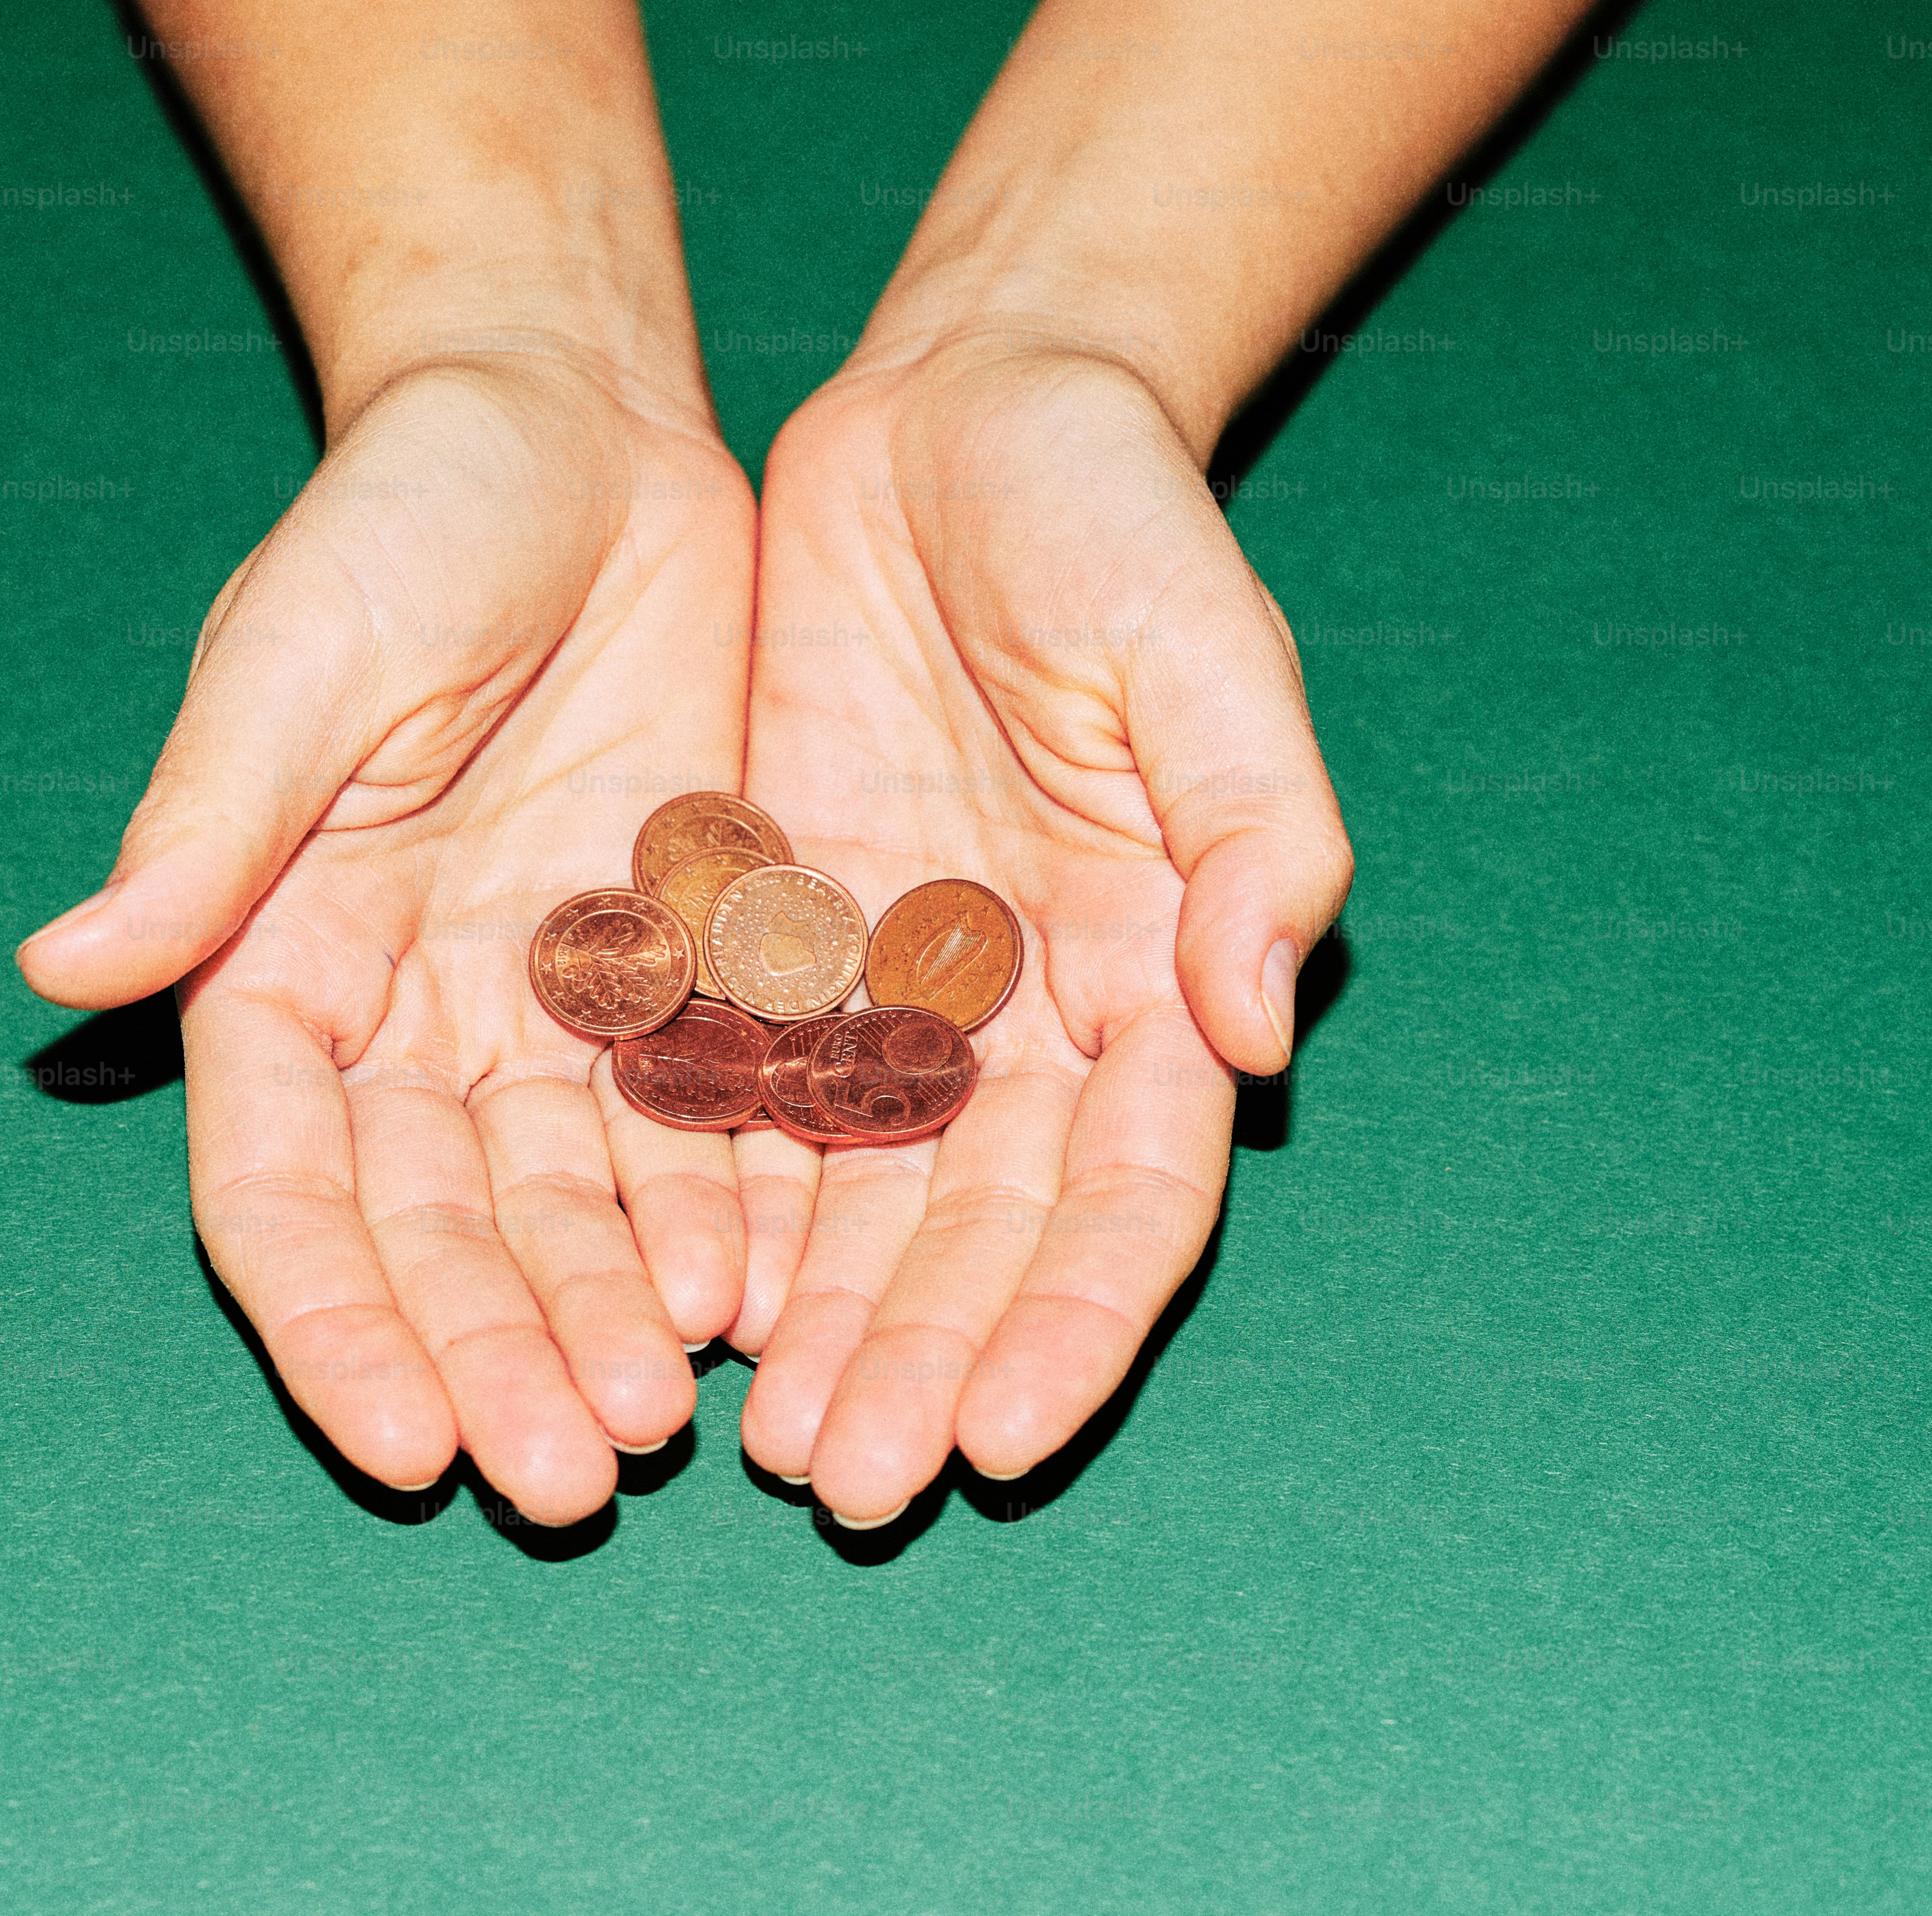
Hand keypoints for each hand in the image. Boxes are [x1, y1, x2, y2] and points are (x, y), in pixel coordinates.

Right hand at [18, 350, 756, 1524]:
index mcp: (291, 961)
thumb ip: (210, 823)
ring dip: (617, 1317)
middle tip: (575, 1477)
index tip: (399, 1441)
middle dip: (501, 1353)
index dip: (336, 1318)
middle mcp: (424, 1014)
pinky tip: (770, 1297)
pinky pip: (711, 1114)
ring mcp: (563, 1002)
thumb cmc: (406, 518)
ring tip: (672, 1425)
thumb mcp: (302, 654)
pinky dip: (731, 1208)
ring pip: (581, 1202)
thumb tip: (62, 966)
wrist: (579, 437)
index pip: (292, 1187)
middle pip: (448, 1230)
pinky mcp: (691, 963)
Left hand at [729, 332, 1353, 1524]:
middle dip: (926, 1358)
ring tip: (763, 1447)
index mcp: (1153, 968)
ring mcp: (897, 984)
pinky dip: (720, 1202)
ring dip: (821, 1326)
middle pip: (982, 1230)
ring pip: (862, 1198)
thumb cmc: (1118, 520)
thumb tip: (1256, 1028)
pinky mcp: (779, 931)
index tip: (1003, 1428)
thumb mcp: (1207, 657)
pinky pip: (744, 1092)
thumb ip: (1251, 839)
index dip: (1077, 1317)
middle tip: (853, 1484)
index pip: (1129, 1191)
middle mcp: (1026, 1012)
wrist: (968, 415)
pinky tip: (675, 1299)